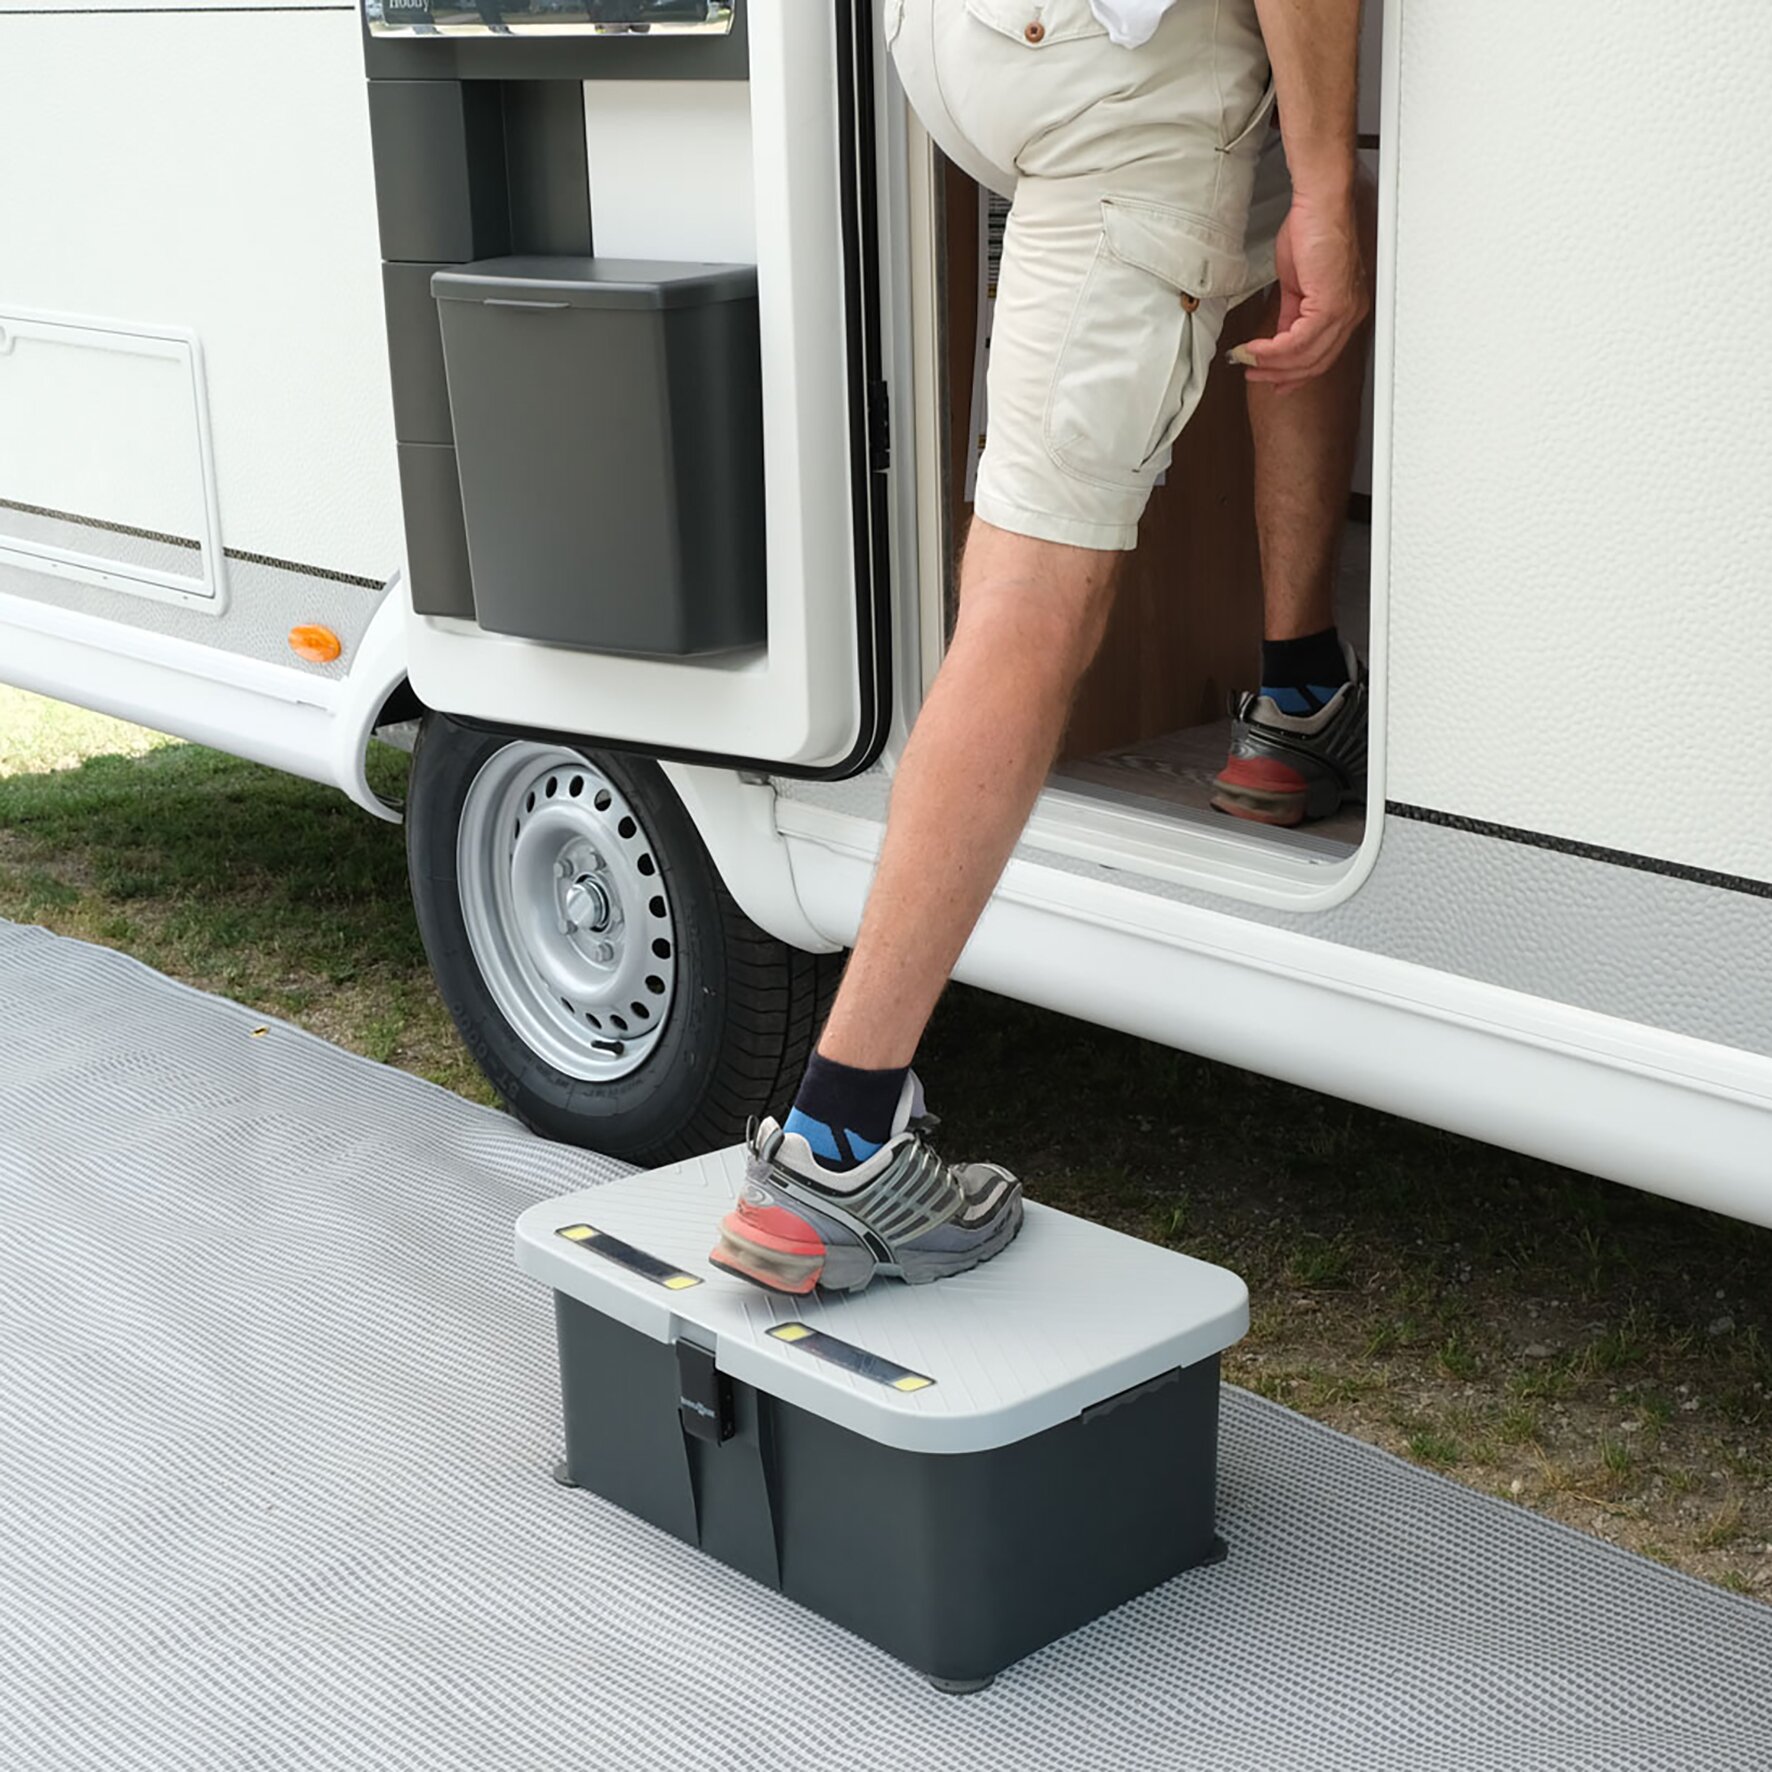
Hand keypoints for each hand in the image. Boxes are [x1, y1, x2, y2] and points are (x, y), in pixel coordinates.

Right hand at [1233, 190, 1369, 391]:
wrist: (1319, 204)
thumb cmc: (1313, 230)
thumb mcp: (1298, 283)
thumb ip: (1292, 315)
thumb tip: (1278, 337)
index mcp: (1345, 309)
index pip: (1322, 356)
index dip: (1295, 373)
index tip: (1273, 380)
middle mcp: (1350, 314)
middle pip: (1315, 363)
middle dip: (1280, 375)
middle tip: (1254, 376)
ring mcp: (1342, 311)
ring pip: (1306, 357)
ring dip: (1272, 365)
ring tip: (1249, 363)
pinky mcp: (1330, 305)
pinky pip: (1297, 342)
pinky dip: (1272, 350)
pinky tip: (1255, 349)